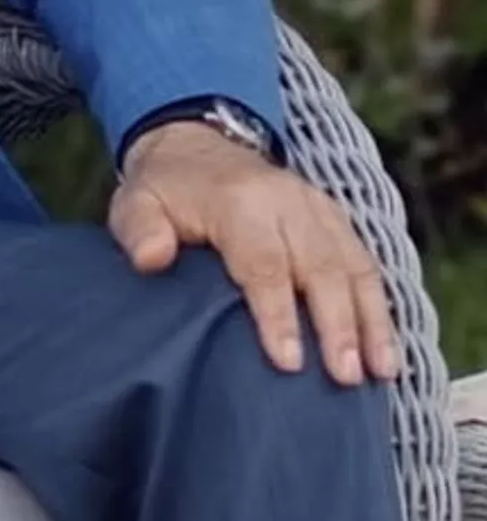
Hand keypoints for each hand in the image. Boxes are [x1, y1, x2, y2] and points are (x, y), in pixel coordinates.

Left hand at [109, 122, 400, 385]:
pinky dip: (379, 306)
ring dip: (370, 321)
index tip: (289, 362)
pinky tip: (386, 349)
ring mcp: (315, 208)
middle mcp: (286, 201)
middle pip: (320, 267)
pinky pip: (365, 262)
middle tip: (344, 377)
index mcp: (238, 201)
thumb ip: (139, 230)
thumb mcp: (135, 201)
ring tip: (381, 372)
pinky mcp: (333, 218)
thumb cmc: (165, 188)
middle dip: (336, 325)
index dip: (277, 314)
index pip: (263, 263)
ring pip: (353, 266)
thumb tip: (150, 260)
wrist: (196, 143)